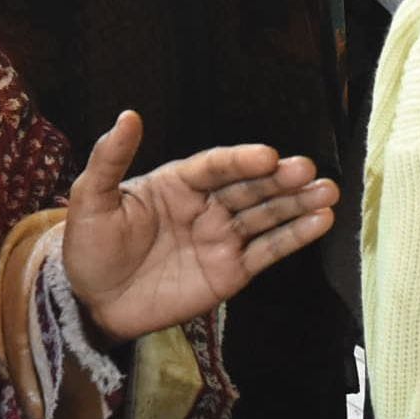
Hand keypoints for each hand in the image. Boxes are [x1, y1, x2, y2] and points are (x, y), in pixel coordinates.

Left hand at [62, 111, 336, 341]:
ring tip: (329, 191)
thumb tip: (128, 115)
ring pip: (266, 215)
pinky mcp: (231, 271)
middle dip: (280, 179)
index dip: (241, 160)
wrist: (93, 303)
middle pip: (248, 187)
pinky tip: (322, 221)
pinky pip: (268, 251)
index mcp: (176, 183)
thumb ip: (111, 158)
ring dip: (298, 203)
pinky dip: (295, 236)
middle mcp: (205, 205)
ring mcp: (221, 238)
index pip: (215, 166)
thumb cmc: (90, 245)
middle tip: (308, 170)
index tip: (268, 156)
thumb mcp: (92, 198)